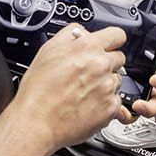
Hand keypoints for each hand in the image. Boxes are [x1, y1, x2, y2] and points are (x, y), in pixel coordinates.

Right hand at [11, 24, 126, 153]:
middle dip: (106, 62)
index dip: (111, 41)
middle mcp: (101, 65)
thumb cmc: (38, 90)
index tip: (106, 46)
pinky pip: (115, 100)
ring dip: (105, 82)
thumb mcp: (48, 50)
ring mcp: (108, 87)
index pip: (117, 35)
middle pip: (119, 58)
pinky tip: (87, 104)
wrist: (36, 123)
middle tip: (89, 72)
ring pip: (117, 79)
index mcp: (88, 48)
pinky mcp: (111, 108)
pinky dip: (105, 102)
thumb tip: (82, 32)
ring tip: (83, 91)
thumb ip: (70, 35)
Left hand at [114, 0, 155, 122]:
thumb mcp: (148, 20)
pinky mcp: (118, 96)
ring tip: (127, 108)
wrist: (107, 44)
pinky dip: (120, 113)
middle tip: (140, 102)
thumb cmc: (134, 34)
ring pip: (141, 109)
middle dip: (151, 104)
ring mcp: (134, 90)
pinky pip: (124, 111)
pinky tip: (113, 108)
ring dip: (136, 112)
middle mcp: (148, 81)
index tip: (155, 79)